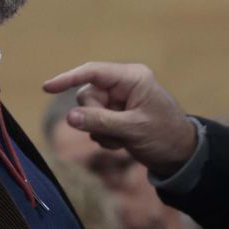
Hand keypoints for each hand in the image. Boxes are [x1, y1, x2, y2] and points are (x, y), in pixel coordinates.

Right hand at [42, 63, 197, 177]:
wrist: (180, 157)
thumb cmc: (165, 137)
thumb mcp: (133, 130)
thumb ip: (101, 122)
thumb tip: (70, 117)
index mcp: (132, 78)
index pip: (93, 72)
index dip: (69, 78)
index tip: (47, 87)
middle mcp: (124, 85)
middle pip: (87, 96)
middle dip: (94, 117)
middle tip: (115, 131)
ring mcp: (119, 101)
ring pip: (88, 112)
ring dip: (100, 131)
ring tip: (123, 140)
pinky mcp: (117, 116)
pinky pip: (95, 124)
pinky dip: (104, 137)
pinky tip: (122, 143)